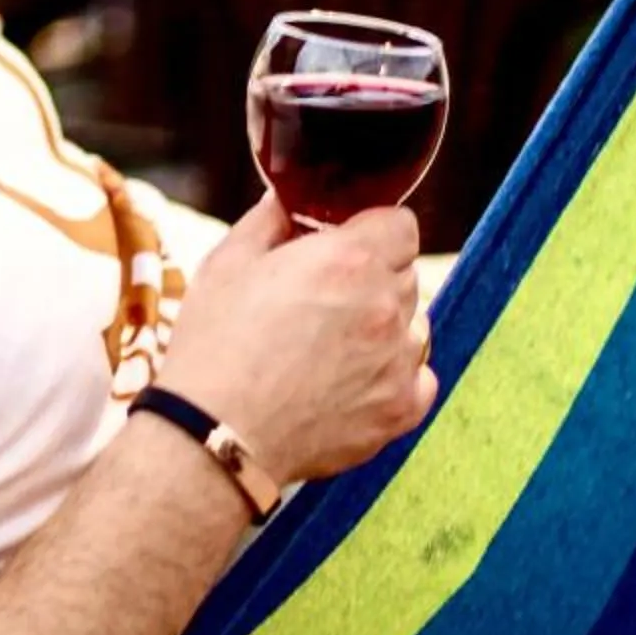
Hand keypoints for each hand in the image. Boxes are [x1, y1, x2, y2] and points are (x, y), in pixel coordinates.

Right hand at [158, 191, 434, 486]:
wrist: (215, 432)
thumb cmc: (215, 344)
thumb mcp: (228, 262)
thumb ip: (269, 221)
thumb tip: (287, 202)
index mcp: (349, 260)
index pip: (401, 225)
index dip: (373, 231)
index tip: (346, 245)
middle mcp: (385, 307)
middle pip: (405, 274)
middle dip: (373, 277)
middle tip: (325, 297)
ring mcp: (398, 362)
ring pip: (415, 325)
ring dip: (387, 326)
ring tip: (334, 344)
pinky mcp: (399, 411)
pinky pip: (420, 377)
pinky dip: (396, 375)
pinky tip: (353, 379)